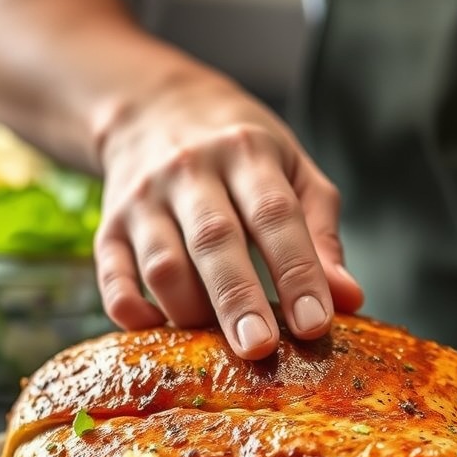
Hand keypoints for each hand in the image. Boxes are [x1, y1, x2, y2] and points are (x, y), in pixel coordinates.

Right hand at [92, 69, 363, 358]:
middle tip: (260, 349)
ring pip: (162, 264)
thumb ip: (322, 233)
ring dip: (190, 311)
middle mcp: (189, 170)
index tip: (315, 323)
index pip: (275, 215)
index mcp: (247, 152)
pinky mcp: (107, 226)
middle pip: (214, 241)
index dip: (297, 271)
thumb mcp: (293, 170)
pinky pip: (111, 277)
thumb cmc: (242, 151)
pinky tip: (159, 331)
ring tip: (221, 346)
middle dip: (238, 300)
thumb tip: (349, 299)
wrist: (153, 106)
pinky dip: (130, 311)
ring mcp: (142, 198)